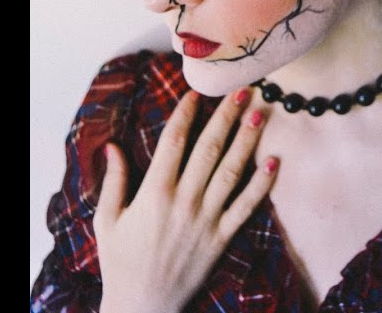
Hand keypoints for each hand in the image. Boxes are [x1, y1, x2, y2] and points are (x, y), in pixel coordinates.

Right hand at [94, 88, 277, 312]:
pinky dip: (261, 185)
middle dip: (226, 117)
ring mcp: (205, 219)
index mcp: (153, 192)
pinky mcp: (221, 238)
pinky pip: (245, 207)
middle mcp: (183, 201)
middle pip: (209, 149)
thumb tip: (112, 146)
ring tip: (261, 114)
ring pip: (230, 172)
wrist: (143, 306)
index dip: (187, 113)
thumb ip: (113, 181)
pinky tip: (273, 162)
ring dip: (247, 142)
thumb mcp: (107, 220)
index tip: (197, 92)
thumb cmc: (120, 263)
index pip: (174, 142)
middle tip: (242, 90)